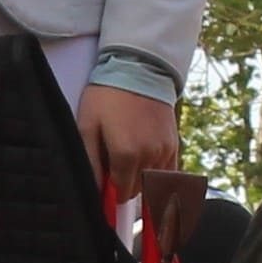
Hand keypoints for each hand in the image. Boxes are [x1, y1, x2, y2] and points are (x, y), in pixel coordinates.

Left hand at [79, 84, 179, 200]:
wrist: (138, 69)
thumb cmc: (107, 95)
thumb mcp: (87, 125)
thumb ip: (90, 162)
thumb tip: (94, 191)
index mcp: (126, 155)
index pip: (121, 193)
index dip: (111, 194)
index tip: (105, 187)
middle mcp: (149, 156)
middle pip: (137, 190)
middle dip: (124, 186)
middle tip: (112, 168)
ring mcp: (164, 151)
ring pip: (153, 183)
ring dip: (140, 180)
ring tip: (128, 161)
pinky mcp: (173, 144)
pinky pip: (168, 172)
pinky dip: (156, 173)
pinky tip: (145, 162)